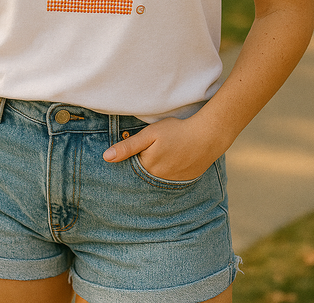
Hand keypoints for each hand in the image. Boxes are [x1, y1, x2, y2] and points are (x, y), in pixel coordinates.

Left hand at [103, 116, 222, 180]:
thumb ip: (128, 146)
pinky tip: (175, 160)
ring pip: (158, 178)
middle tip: (156, 150)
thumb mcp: (150, 134)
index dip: (133, 156)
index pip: (132, 167)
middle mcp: (159, 180)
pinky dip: (170, 172)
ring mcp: (173, 182)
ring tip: (165, 155)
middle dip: (145, 164)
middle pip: (145, 174)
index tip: (139, 149)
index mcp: (147, 168)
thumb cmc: (177, 131)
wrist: (207, 136)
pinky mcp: (185, 181)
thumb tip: (106, 158)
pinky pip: (171, 180)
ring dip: (157, 169)